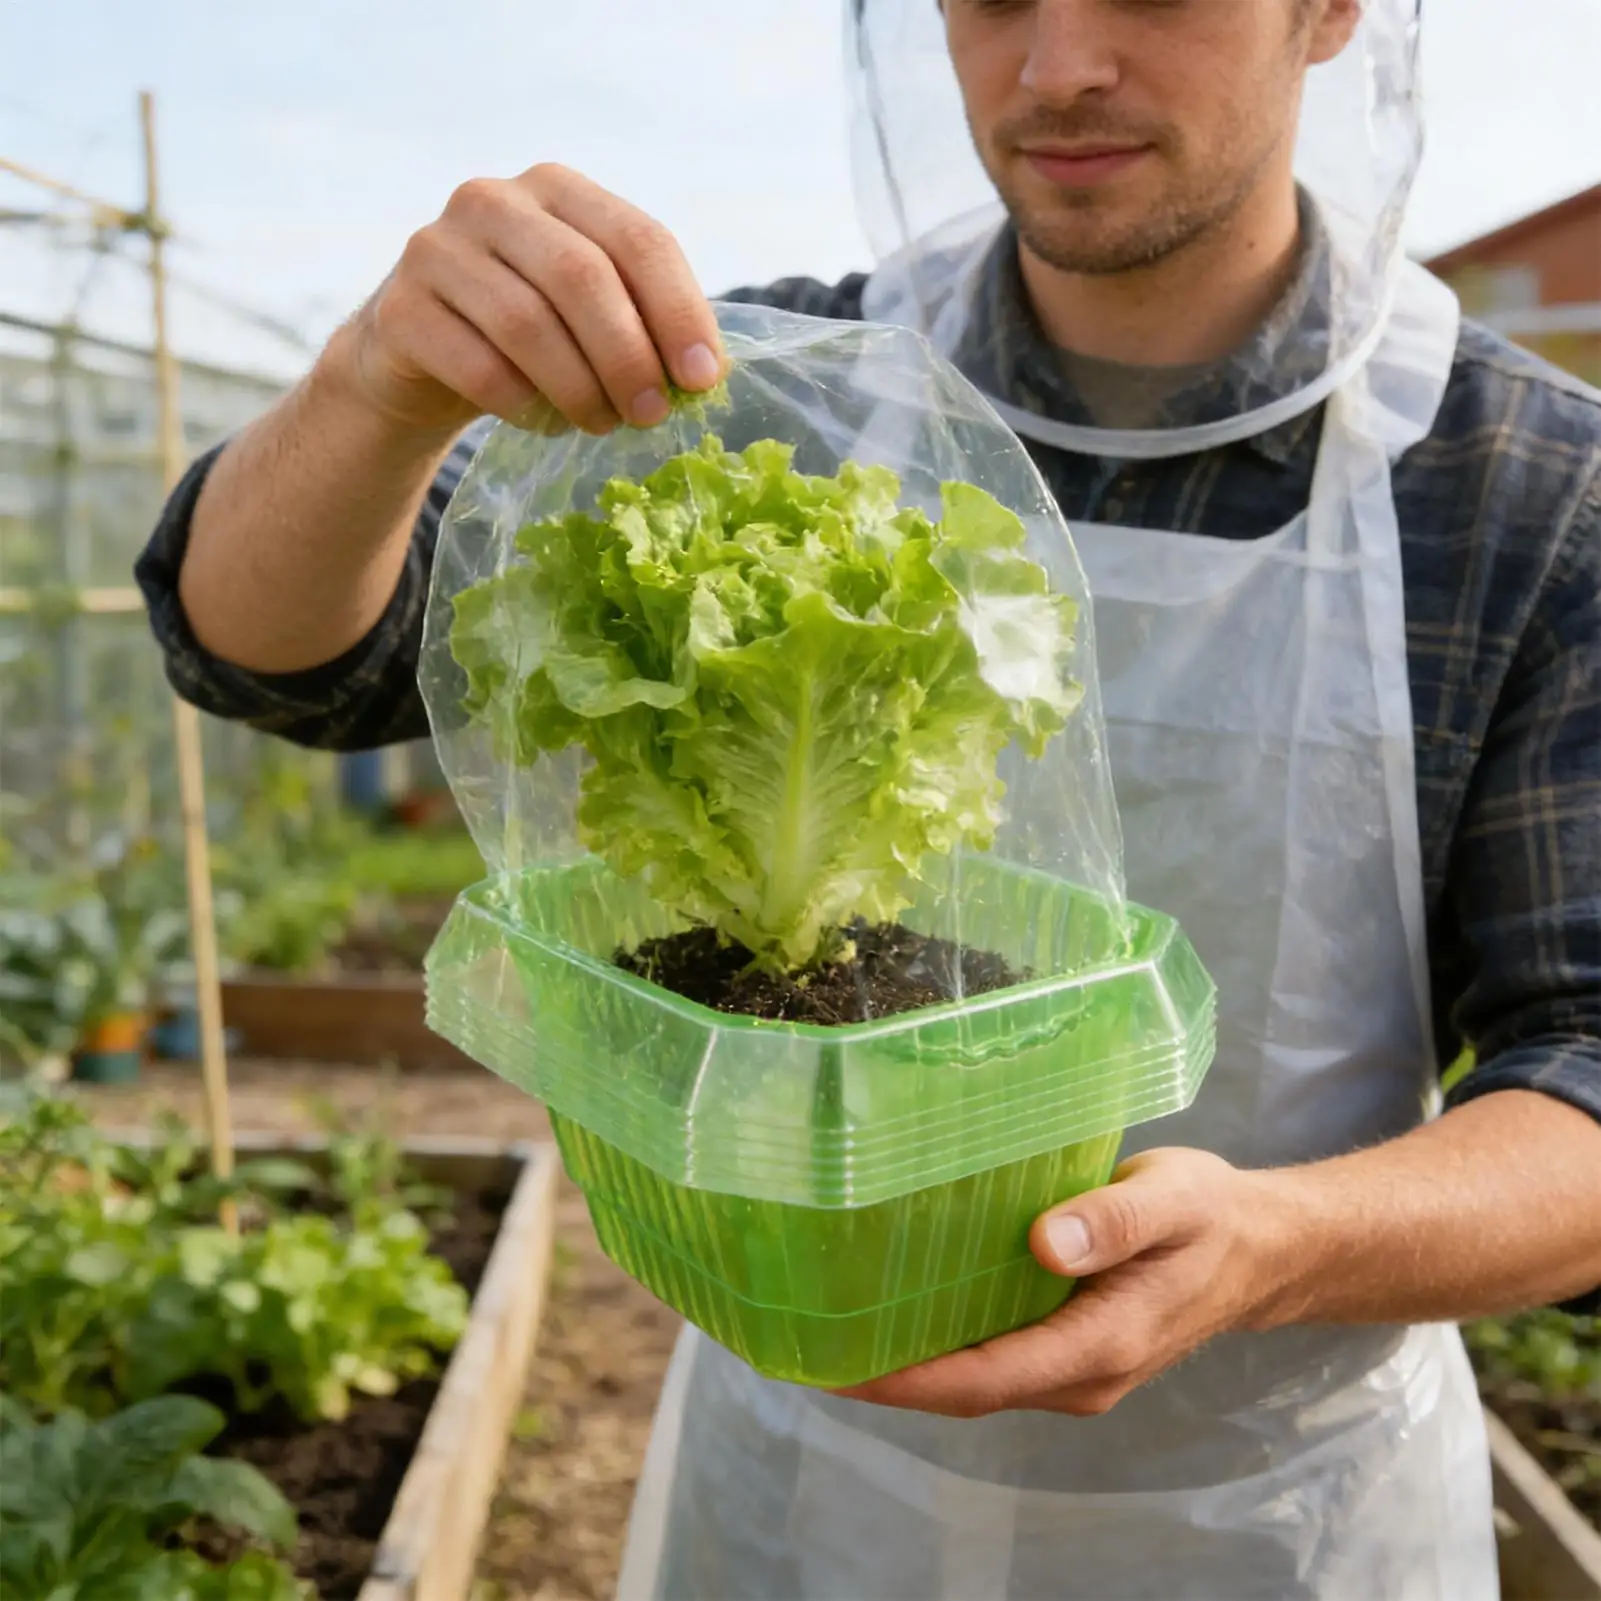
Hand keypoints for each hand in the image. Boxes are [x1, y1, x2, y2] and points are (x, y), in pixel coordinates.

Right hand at [327, 164, 724, 436]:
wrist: (419, 360)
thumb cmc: (525, 335)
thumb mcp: (586, 310)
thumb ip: (641, 320)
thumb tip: (706, 372)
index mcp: (557, 190)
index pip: (638, 239)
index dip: (679, 312)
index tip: (702, 379)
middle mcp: (493, 201)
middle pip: (583, 277)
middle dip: (629, 357)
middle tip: (651, 415)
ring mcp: (437, 249)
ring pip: (528, 325)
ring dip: (579, 389)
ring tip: (602, 424)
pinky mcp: (399, 310)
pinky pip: (479, 368)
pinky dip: (525, 407)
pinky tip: (545, 423)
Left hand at [834, 1148, 1296, 1417]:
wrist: (1261, 1246)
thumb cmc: (1213, 1216)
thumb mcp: (1174, 1201)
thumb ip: (1114, 1221)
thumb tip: (1045, 1244)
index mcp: (1101, 1344)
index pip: (983, 1378)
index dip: (904, 1380)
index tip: (831, 1366)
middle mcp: (1080, 1373)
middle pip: (965, 1390)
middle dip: (883, 1378)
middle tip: (801, 1342)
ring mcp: (1075, 1367)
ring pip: (975, 1378)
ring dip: (906, 1365)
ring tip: (828, 1328)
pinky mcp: (1069, 1347)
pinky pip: (993, 1358)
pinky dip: (940, 1345)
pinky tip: (897, 1309)